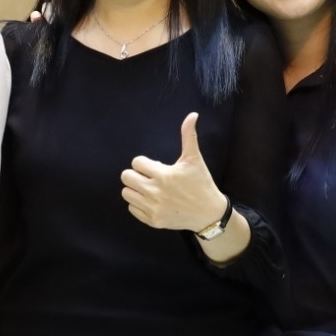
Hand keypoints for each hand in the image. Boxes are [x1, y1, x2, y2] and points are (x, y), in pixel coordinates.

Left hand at [120, 112, 224, 231]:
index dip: (144, 163)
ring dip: (135, 189)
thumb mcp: (194, 159)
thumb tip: (192, 115)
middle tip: (149, 177)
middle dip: (136, 174)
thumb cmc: (201, 183)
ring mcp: (153, 208)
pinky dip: (138, 204)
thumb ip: (188, 136)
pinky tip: (151, 200)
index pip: (136, 162)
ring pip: (126, 193)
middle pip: (126, 177)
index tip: (156, 167)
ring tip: (149, 188)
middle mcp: (155, 192)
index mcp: (164, 175)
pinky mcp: (152, 221)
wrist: (209, 213)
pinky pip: (132, 208)